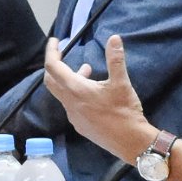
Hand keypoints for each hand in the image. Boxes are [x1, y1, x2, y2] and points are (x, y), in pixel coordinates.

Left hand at [43, 33, 150, 162]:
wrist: (130, 142)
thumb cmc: (125, 112)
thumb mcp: (121, 83)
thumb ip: (115, 60)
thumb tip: (114, 38)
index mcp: (77, 90)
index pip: (53, 67)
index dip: (51, 52)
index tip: (55, 41)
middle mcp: (70, 103)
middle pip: (51, 81)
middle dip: (54, 65)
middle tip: (62, 54)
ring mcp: (74, 116)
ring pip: (62, 93)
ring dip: (68, 79)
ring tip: (86, 70)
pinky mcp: (80, 125)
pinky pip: (70, 104)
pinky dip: (74, 92)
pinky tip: (92, 93)